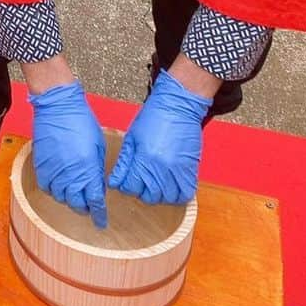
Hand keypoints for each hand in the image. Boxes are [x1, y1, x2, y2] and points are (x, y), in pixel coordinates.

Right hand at [30, 80, 107, 228]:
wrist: (58, 106)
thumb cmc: (81, 121)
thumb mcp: (98, 146)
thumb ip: (97, 169)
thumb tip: (97, 185)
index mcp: (88, 169)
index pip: (95, 201)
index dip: (99, 214)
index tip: (101, 222)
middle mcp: (70, 174)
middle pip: (76, 203)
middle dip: (84, 208)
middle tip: (88, 207)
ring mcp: (54, 170)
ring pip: (60, 197)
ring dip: (69, 199)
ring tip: (73, 194)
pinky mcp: (41, 164)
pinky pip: (46, 186)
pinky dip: (53, 190)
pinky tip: (58, 185)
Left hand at [108, 69, 209, 204]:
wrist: (177, 107)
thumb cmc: (153, 118)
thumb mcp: (131, 138)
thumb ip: (124, 163)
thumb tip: (114, 182)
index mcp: (145, 159)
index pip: (131, 187)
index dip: (125, 185)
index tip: (124, 181)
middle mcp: (162, 169)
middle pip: (149, 196)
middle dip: (141, 191)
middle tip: (139, 181)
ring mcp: (178, 171)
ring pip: (167, 198)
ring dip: (159, 195)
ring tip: (154, 183)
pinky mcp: (191, 170)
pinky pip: (185, 193)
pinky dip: (177, 195)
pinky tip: (169, 186)